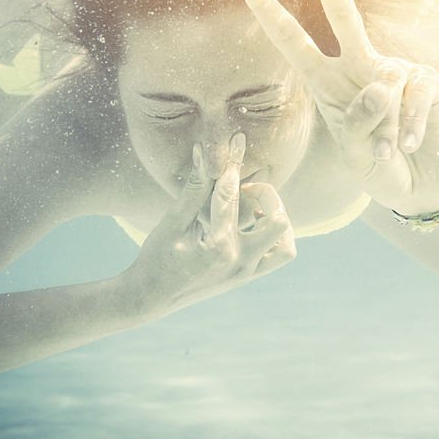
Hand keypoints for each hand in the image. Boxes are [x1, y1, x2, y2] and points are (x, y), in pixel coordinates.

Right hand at [124, 133, 294, 318]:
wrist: (152, 297)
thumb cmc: (157, 256)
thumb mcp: (172, 221)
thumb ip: (195, 187)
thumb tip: (204, 152)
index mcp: (217, 246)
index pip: (231, 195)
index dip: (232, 164)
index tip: (237, 141)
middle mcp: (240, 261)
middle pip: (277, 221)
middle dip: (267, 196)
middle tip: (246, 188)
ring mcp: (247, 272)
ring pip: (286, 245)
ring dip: (276, 220)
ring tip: (254, 208)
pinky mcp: (249, 276)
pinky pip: (277, 256)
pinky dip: (275, 237)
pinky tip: (252, 222)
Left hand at [236, 0, 438, 215]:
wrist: (422, 184)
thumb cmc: (379, 165)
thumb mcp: (355, 150)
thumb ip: (358, 121)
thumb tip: (379, 89)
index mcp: (326, 81)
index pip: (292, 39)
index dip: (267, 9)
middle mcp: (359, 67)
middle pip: (343, 13)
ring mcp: (395, 71)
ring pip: (381, 90)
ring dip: (385, 132)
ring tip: (391, 150)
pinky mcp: (426, 82)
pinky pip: (411, 102)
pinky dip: (409, 132)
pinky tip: (412, 144)